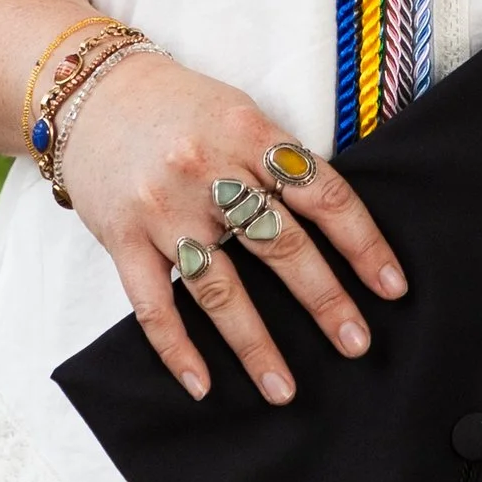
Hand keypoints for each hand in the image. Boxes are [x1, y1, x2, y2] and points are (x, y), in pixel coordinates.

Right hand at [56, 52, 403, 405]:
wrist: (89, 93)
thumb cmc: (179, 106)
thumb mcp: (239, 112)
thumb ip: (279, 161)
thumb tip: (335, 224)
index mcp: (249, 132)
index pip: (322, 193)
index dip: (362, 243)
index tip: (392, 287)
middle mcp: (208, 170)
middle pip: (279, 244)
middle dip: (324, 300)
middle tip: (356, 344)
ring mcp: (163, 208)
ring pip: (218, 288)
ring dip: (255, 344)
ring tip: (284, 389)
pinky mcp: (121, 237)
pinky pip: (153, 304)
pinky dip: (177, 349)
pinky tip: (202, 384)